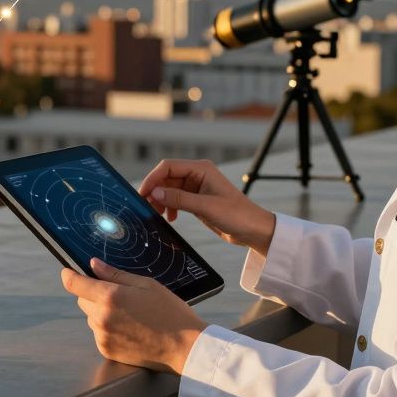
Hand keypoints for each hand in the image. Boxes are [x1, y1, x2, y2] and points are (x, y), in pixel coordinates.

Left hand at [61, 258, 205, 373]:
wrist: (183, 347)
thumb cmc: (169, 312)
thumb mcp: (146, 285)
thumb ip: (116, 274)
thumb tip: (93, 264)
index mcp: (110, 297)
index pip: (74, 284)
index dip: (68, 275)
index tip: (68, 271)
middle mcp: (101, 318)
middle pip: (82, 300)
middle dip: (92, 293)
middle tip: (117, 293)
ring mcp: (103, 336)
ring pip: (90, 317)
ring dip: (100, 311)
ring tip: (128, 313)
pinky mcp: (107, 351)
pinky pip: (99, 333)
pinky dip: (107, 328)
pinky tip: (129, 327)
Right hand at [139, 159, 276, 256]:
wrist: (253, 229)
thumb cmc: (237, 215)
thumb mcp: (206, 207)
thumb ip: (179, 199)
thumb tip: (156, 193)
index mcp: (201, 169)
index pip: (168, 167)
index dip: (153, 179)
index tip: (143, 194)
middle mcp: (198, 175)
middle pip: (167, 178)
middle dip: (156, 192)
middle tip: (147, 208)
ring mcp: (197, 187)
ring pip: (169, 189)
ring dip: (161, 201)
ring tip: (158, 216)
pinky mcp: (197, 199)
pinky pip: (176, 199)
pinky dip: (170, 207)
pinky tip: (170, 219)